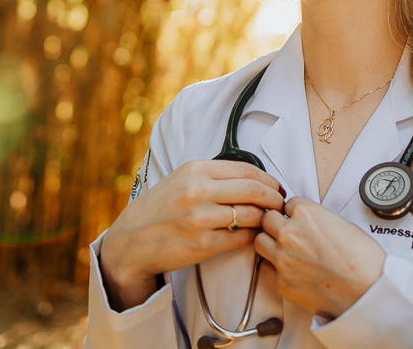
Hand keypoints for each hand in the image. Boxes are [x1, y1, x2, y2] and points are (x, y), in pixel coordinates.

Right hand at [99, 160, 284, 310]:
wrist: (132, 241)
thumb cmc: (160, 209)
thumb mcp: (181, 179)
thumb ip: (212, 175)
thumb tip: (251, 177)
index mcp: (195, 170)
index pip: (246, 169)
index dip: (268, 179)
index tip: (276, 187)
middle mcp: (198, 191)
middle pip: (253, 190)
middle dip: (274, 198)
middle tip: (281, 205)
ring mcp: (201, 218)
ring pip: (251, 214)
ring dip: (266, 219)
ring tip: (270, 221)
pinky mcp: (203, 244)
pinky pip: (241, 238)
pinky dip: (253, 237)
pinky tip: (254, 236)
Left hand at [255, 197, 385, 320]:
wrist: (367, 289)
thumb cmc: (362, 259)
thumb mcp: (342, 224)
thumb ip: (319, 220)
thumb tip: (311, 224)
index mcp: (306, 214)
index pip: (287, 204)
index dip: (293, 212)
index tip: (295, 219)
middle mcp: (289, 233)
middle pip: (267, 219)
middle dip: (276, 224)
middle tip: (285, 232)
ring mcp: (282, 258)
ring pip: (259, 241)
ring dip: (269, 243)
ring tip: (283, 250)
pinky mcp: (281, 281)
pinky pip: (263, 268)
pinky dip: (271, 267)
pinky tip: (284, 269)